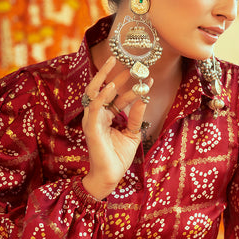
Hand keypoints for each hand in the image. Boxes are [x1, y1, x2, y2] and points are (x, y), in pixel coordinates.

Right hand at [81, 56, 150, 199]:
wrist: (110, 176)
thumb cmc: (118, 156)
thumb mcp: (132, 133)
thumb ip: (136, 116)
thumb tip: (143, 99)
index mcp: (107, 116)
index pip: (118, 96)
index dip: (132, 85)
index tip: (148, 77)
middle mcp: (98, 115)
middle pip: (103, 88)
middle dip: (114, 74)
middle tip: (129, 62)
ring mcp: (93, 120)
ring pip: (95, 93)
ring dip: (105, 79)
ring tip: (117, 66)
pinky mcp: (90, 128)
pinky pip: (94, 108)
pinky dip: (102, 96)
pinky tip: (111, 87)